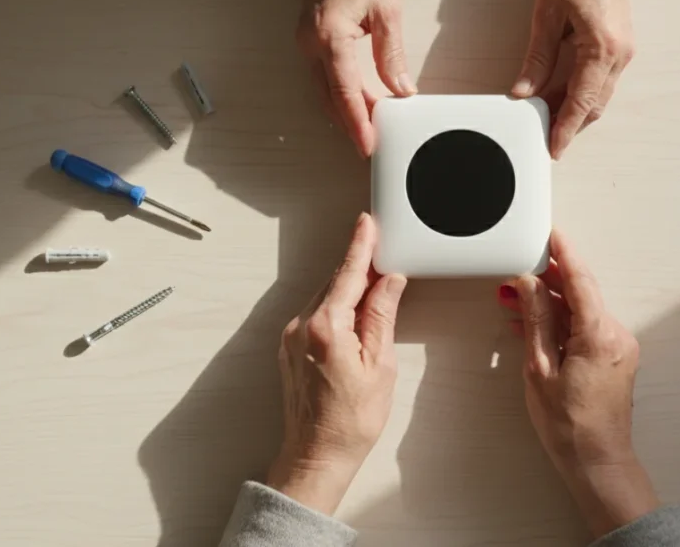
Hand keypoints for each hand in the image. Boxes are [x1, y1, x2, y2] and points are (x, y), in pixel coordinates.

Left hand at [267, 213, 407, 513]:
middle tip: (386, 256)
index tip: (367, 223)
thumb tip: (389, 283)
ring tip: (377, 291)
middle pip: (336, 282)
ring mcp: (292, 337)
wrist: (316, 455)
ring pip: (326, 298)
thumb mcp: (379, 365)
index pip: (348, 274)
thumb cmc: (349, 422)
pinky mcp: (290, 348)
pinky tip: (355, 316)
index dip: (361, 246)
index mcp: (326, 327)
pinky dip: (337, 308)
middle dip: (360, 268)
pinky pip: (316, 315)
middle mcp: (302, 327)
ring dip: (349, 290)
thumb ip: (381, 317)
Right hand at [295, 0, 416, 156]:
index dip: (358, 123)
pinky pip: (323, 77)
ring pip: (325, 92)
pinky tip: (359, 103)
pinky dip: (341, 95)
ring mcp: (306, 43)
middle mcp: (311, 44)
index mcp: (330, 36)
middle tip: (374, 145)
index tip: (368, 145)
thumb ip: (392, 53)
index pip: (345, 92)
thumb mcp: (386, 8)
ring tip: (371, 129)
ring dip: (347, 112)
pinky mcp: (309, 41)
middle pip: (332, 99)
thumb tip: (400, 86)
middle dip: (353, 125)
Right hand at [498, 230, 659, 537]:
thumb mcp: (540, 368)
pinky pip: (585, 329)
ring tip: (514, 301)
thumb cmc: (570, 426)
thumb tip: (528, 285)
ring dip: (550, 305)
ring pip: (580, 311)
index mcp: (599, 335)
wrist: (596, 460)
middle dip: (547, 281)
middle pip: (580, 294)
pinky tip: (533, 325)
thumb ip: (536, 320)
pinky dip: (560, 324)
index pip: (580, 280)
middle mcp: (616, 335)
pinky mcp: (613, 358)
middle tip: (517, 271)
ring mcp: (618, 347)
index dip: (563, 254)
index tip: (550, 234)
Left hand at [511, 0, 640, 158]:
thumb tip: (525, 89)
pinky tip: (562, 95)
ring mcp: (623, 52)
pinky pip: (601, 81)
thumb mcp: (548, 15)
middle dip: (570, 124)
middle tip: (546, 138)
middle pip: (594, 105)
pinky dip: (583, 93)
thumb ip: (538, 58)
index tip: (555, 147)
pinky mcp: (619, 47)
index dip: (566, 128)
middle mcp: (618, 54)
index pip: (582, 101)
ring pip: (599, 95)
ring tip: (548, 118)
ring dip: (576, 109)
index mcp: (602, 47)